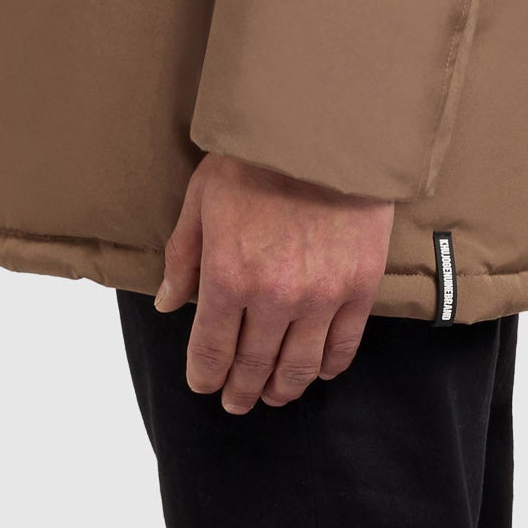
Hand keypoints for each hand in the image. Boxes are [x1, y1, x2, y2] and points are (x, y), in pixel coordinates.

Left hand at [154, 152, 394, 412]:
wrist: (324, 125)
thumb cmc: (256, 155)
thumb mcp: (204, 196)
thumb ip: (185, 256)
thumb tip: (169, 303)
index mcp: (229, 276)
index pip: (211, 350)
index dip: (205, 375)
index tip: (204, 383)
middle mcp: (275, 297)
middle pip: (254, 366)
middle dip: (240, 390)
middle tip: (236, 401)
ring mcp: (321, 296)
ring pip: (298, 367)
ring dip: (282, 388)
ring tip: (273, 394)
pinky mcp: (359, 286)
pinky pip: (343, 345)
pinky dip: (328, 366)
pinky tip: (317, 370)